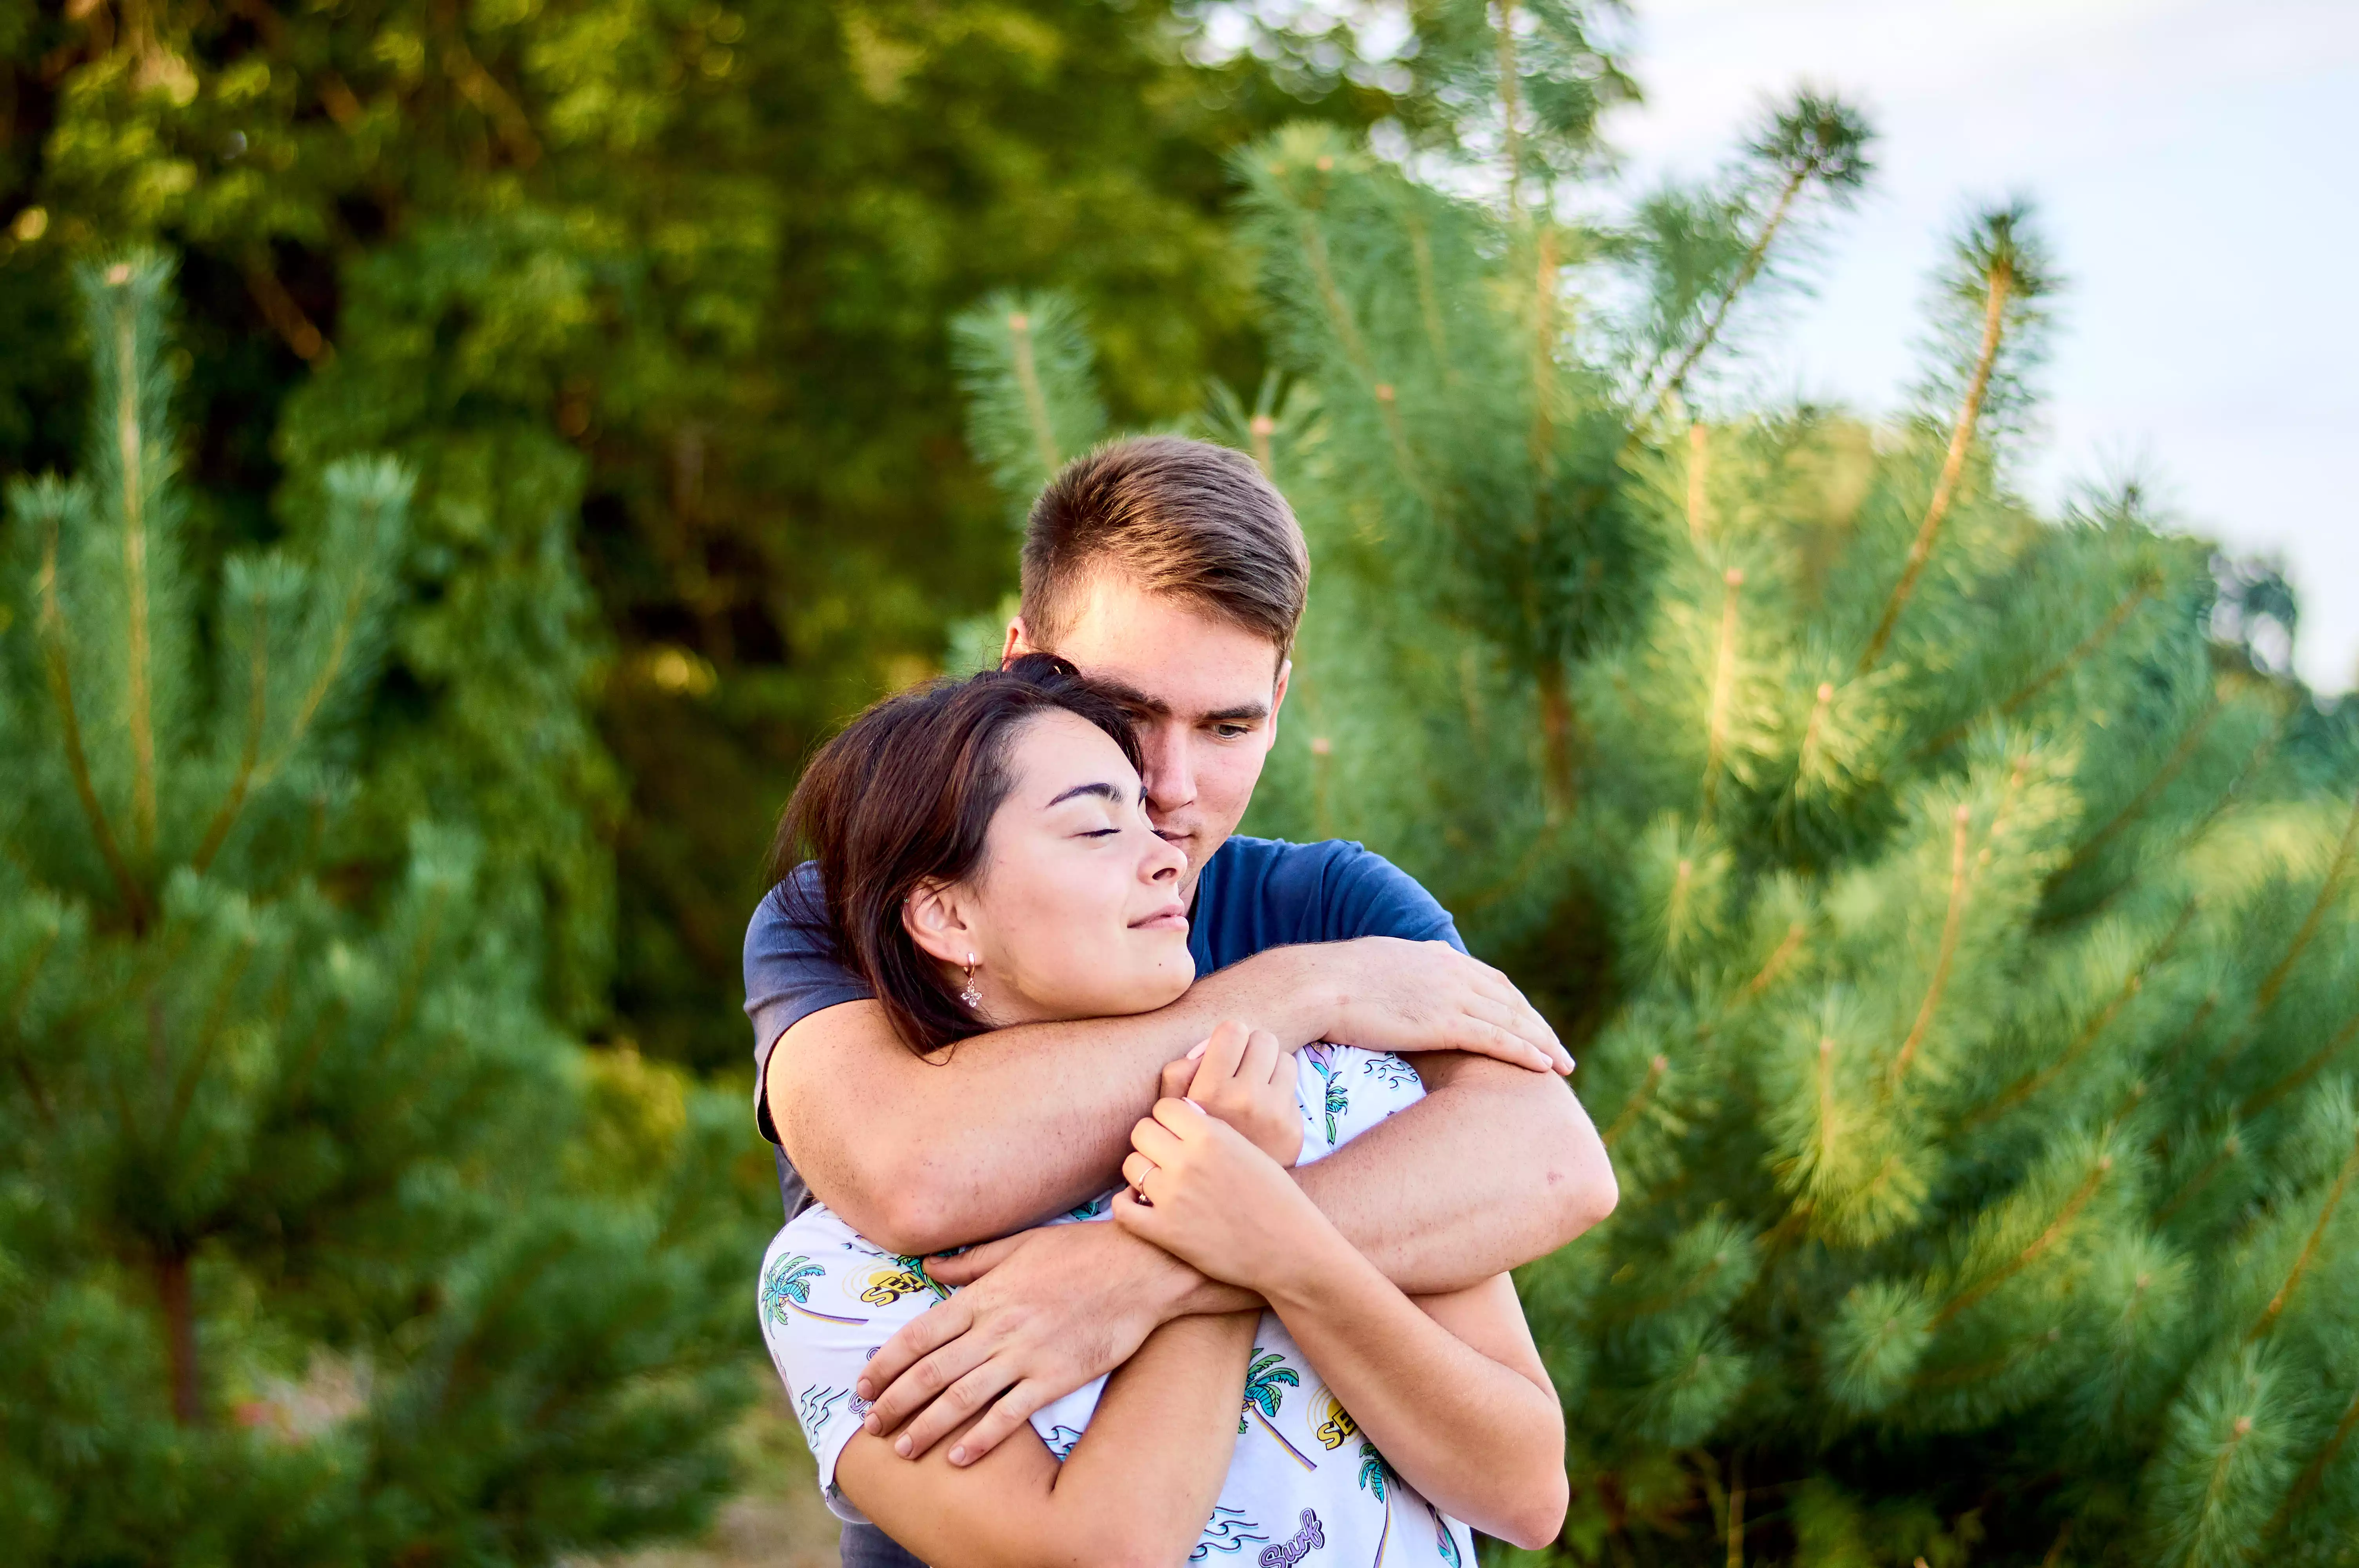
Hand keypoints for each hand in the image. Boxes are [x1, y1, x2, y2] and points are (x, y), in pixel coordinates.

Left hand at [854, 1219, 1202, 1465]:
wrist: (1139, 1268)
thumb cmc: (1080, 1252)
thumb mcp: (1020, 1244)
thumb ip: (971, 1261)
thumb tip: (929, 1265)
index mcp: (985, 1295)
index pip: (919, 1334)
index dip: (885, 1363)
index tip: (863, 1384)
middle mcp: (997, 1327)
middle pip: (931, 1371)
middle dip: (895, 1401)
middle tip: (871, 1425)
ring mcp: (1026, 1355)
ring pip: (962, 1397)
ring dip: (927, 1426)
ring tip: (903, 1449)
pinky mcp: (1055, 1378)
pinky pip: (1009, 1414)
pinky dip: (981, 1438)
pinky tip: (959, 1457)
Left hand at [1116, 1098, 1334, 1297]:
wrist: (1290, 1250)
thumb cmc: (1275, 1197)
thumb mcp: (1249, 1148)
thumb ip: (1213, 1129)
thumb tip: (1181, 1112)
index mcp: (1211, 1136)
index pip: (1164, 1107)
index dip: (1168, 1119)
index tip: (1176, 1132)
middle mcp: (1187, 1161)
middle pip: (1141, 1131)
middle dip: (1151, 1141)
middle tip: (1164, 1157)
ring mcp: (1173, 1197)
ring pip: (1131, 1166)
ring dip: (1141, 1172)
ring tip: (1158, 1182)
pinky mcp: (1165, 1232)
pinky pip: (1122, 1209)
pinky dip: (1125, 1204)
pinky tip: (1138, 1204)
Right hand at [1160, 1021, 1302, 1166]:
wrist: (1226, 1192)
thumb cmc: (1195, 1137)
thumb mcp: (1171, 1105)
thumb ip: (1179, 1071)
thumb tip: (1207, 1049)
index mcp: (1210, 1091)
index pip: (1233, 1029)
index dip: (1228, 1039)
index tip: (1224, 1054)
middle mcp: (1244, 1099)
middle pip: (1262, 1038)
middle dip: (1251, 1049)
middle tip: (1241, 1069)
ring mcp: (1273, 1113)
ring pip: (1283, 1057)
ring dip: (1269, 1066)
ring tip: (1255, 1085)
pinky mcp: (1293, 1126)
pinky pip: (1294, 1083)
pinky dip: (1281, 1087)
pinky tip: (1266, 1104)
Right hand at [1288, 938, 1571, 1074]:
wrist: (1315, 985)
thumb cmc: (1332, 982)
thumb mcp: (1377, 965)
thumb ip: (1404, 968)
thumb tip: (1413, 970)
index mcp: (1435, 957)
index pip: (1490, 981)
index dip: (1515, 1004)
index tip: (1532, 1024)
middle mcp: (1450, 972)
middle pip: (1510, 1001)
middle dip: (1538, 1026)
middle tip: (1559, 1051)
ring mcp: (1449, 995)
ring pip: (1511, 1020)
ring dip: (1543, 1043)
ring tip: (1563, 1065)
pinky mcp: (1443, 1021)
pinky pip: (1496, 1038)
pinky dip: (1525, 1051)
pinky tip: (1544, 1066)